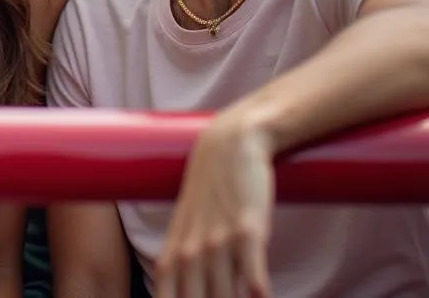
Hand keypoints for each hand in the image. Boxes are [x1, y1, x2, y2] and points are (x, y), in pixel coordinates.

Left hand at [155, 119, 274, 297]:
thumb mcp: (187, 230)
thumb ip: (183, 267)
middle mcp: (191, 252)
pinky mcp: (248, 229)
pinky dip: (255, 291)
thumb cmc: (209, 194)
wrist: (228, 145)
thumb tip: (180, 293)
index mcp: (173, 255)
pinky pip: (251, 271)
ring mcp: (219, 241)